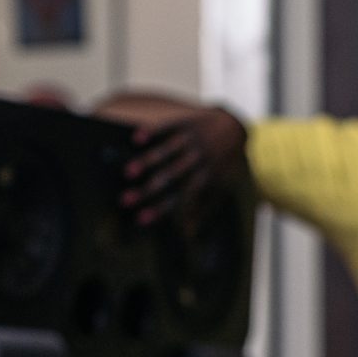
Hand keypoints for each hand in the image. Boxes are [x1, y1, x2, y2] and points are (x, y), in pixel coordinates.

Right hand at [92, 92, 248, 227]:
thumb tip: (189, 234)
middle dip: (148, 190)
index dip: (160, 209)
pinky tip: (137, 138)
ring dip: (147, 162)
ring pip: (167, 152)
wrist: (233, 128)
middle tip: (124, 201)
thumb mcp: (220, 186)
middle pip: (170, 177)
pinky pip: (169, 126)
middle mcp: (198, 160)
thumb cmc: (222, 165)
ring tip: (127, 173)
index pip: (180, 197)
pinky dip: (153, 131)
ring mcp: (192, 140)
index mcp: (206, 178)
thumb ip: (203, 208)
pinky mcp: (186, 122)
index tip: (140, 219)